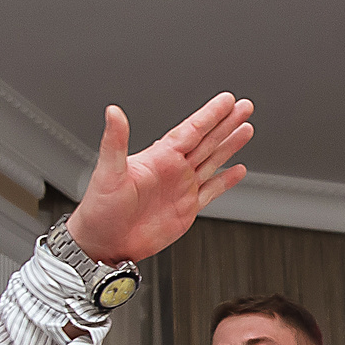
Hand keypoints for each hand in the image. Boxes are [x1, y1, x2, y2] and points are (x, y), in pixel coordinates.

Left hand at [64, 94, 253, 264]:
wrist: (103, 243)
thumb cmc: (99, 209)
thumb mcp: (107, 171)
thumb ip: (114, 141)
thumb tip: (113, 112)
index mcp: (158, 158)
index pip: (191, 130)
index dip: (210, 115)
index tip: (226, 101)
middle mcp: (173, 170)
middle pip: (207, 140)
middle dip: (226, 123)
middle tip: (244, 106)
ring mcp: (181, 189)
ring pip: (212, 161)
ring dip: (229, 145)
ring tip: (246, 129)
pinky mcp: (186, 209)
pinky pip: (211, 192)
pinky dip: (226, 181)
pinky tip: (237, 170)